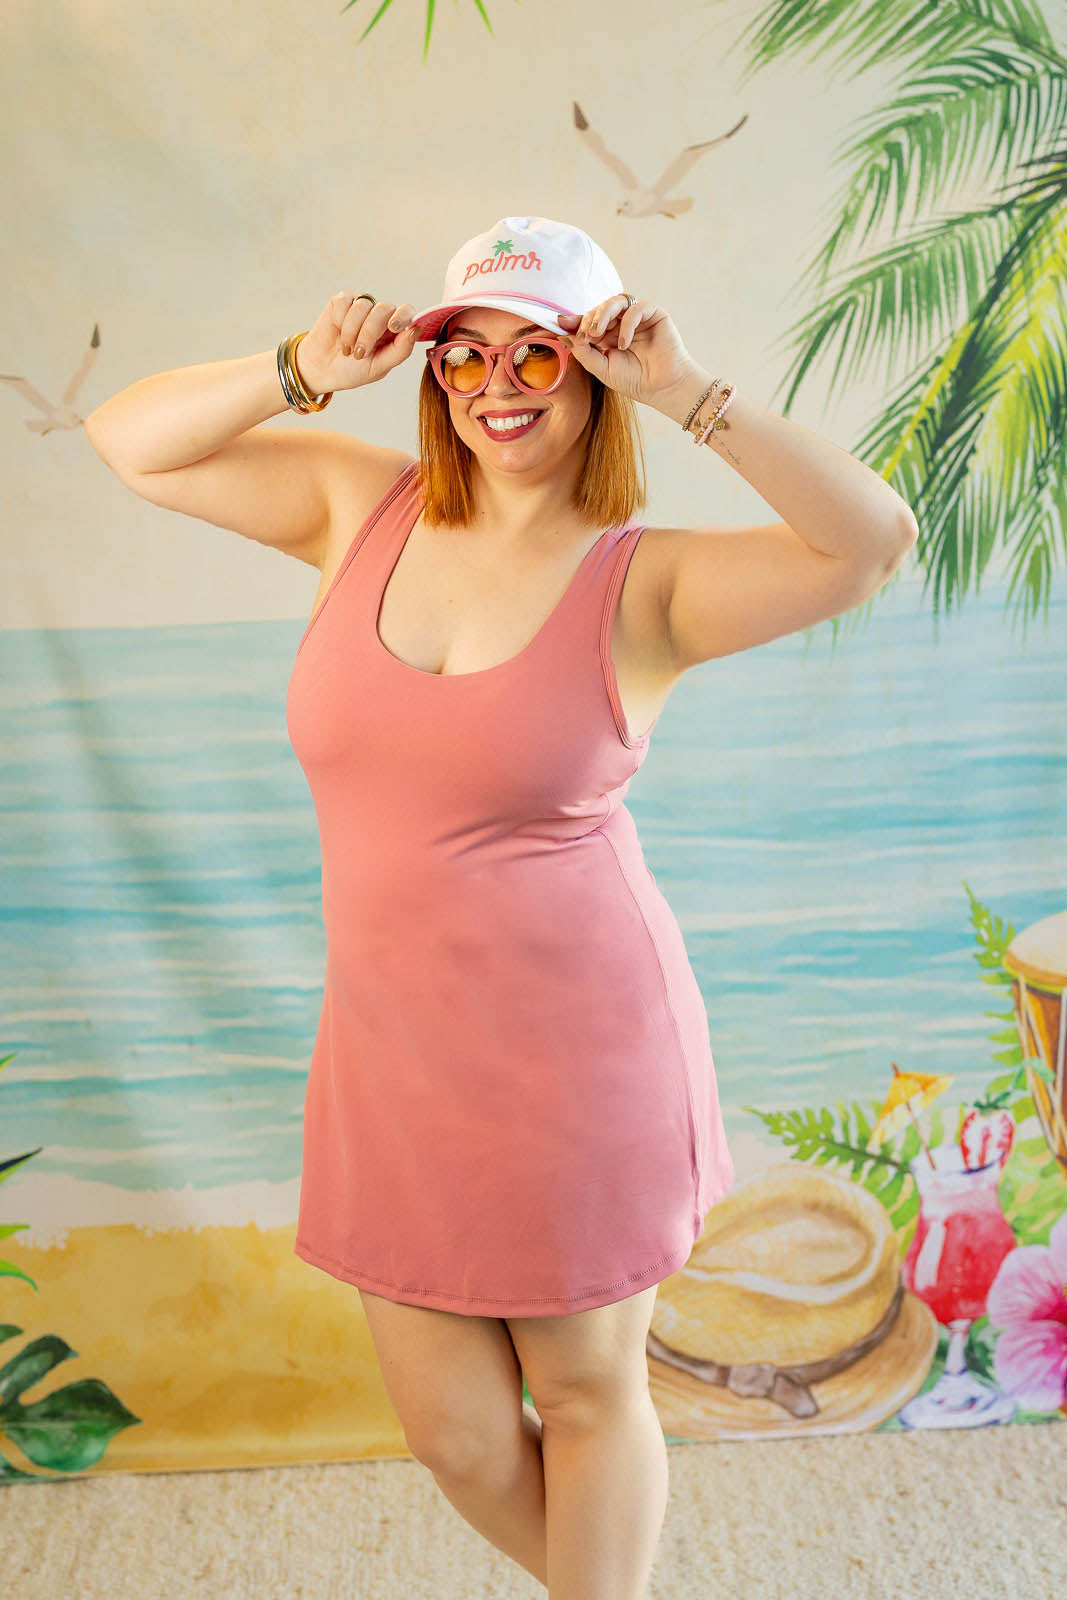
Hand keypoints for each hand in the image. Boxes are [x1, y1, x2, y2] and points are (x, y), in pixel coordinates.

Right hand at [294, 292, 418, 394]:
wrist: (321, 370)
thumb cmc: (353, 370)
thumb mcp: (379, 367)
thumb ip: (400, 351)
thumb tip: (416, 330)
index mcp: (394, 331)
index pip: (407, 312)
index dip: (403, 316)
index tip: (393, 327)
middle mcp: (379, 316)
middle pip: (384, 309)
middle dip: (370, 332)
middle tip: (359, 353)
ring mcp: (361, 306)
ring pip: (363, 305)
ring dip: (352, 331)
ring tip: (347, 349)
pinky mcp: (342, 301)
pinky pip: (345, 301)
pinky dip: (340, 320)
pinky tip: (337, 331)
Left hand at [557, 296, 700, 409]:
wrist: (662, 389)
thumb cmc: (635, 380)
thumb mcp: (601, 369)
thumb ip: (584, 352)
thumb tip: (565, 335)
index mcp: (608, 335)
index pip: (589, 321)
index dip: (575, 321)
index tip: (560, 323)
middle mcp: (621, 323)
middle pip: (600, 309)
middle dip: (588, 320)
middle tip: (585, 336)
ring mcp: (637, 318)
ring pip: (616, 302)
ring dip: (602, 314)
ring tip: (597, 333)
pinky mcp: (654, 314)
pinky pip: (636, 309)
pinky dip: (626, 324)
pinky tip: (623, 343)